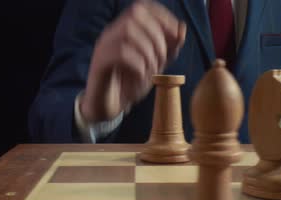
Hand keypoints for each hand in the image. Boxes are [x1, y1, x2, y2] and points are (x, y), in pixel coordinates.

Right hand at [80, 0, 186, 121]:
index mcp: (124, 29)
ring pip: (128, 32)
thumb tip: (181, 27)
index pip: (142, 6)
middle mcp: (112, 33)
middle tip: (162, 60)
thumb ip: (169, 48)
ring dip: (148, 52)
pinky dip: (137, 64)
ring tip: (151, 70)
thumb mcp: (155, 65)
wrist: (107, 107)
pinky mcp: (99, 63)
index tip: (176, 36)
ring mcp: (103, 46)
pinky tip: (140, 76)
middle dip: (157, 36)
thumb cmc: (129, 84)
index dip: (162, 16)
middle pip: (135, 15)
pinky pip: (120, 53)